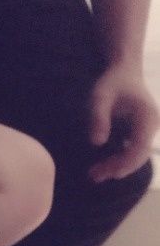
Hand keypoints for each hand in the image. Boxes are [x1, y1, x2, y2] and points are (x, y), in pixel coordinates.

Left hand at [88, 63, 158, 181]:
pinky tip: (102, 167)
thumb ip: (99, 118)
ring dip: (118, 167)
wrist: (124, 70)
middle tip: (94, 176)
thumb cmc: (112, 82)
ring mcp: (148, 129)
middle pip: (139, 154)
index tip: (110, 173)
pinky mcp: (141, 132)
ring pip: (136, 155)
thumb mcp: (100, 96)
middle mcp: (152, 125)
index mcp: (147, 116)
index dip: (127, 162)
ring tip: (95, 175)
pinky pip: (133, 151)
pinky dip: (120, 160)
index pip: (141, 146)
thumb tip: (97, 143)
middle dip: (119, 168)